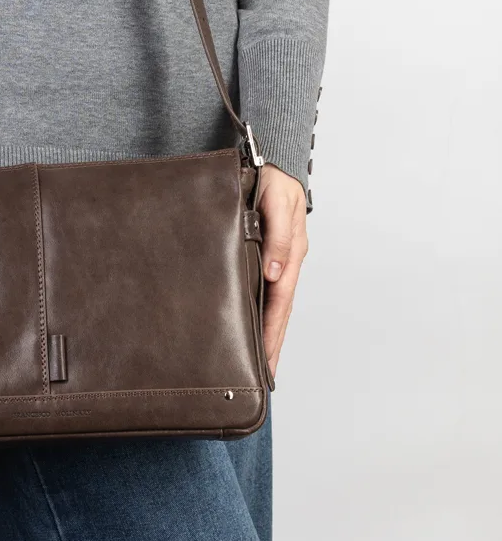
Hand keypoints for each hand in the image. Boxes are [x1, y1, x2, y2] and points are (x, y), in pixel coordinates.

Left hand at [258, 163, 308, 379]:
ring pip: (271, 304)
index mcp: (290, 254)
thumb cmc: (274, 180)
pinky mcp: (266, 255)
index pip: (279, 304)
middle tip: (261, 378)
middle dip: (271, 345)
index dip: (272, 335)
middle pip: (278, 312)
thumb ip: (278, 237)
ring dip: (266, 331)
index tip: (264, 363)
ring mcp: (277, 261)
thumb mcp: (277, 203)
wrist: (272, 162)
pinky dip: (259, 311)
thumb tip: (276, 274)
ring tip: (255, 361)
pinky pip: (263, 290)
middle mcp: (285, 263)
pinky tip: (249, 323)